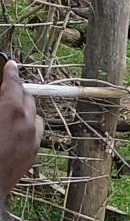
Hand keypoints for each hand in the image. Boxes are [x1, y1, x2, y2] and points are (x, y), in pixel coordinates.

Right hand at [0, 61, 42, 195]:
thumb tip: (0, 97)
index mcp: (11, 111)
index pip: (14, 84)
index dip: (10, 72)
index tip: (11, 65)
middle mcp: (27, 124)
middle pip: (27, 98)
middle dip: (17, 91)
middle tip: (6, 88)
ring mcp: (32, 141)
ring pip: (35, 117)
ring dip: (25, 111)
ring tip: (10, 110)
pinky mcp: (32, 155)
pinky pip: (35, 134)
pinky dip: (27, 128)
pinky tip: (14, 131)